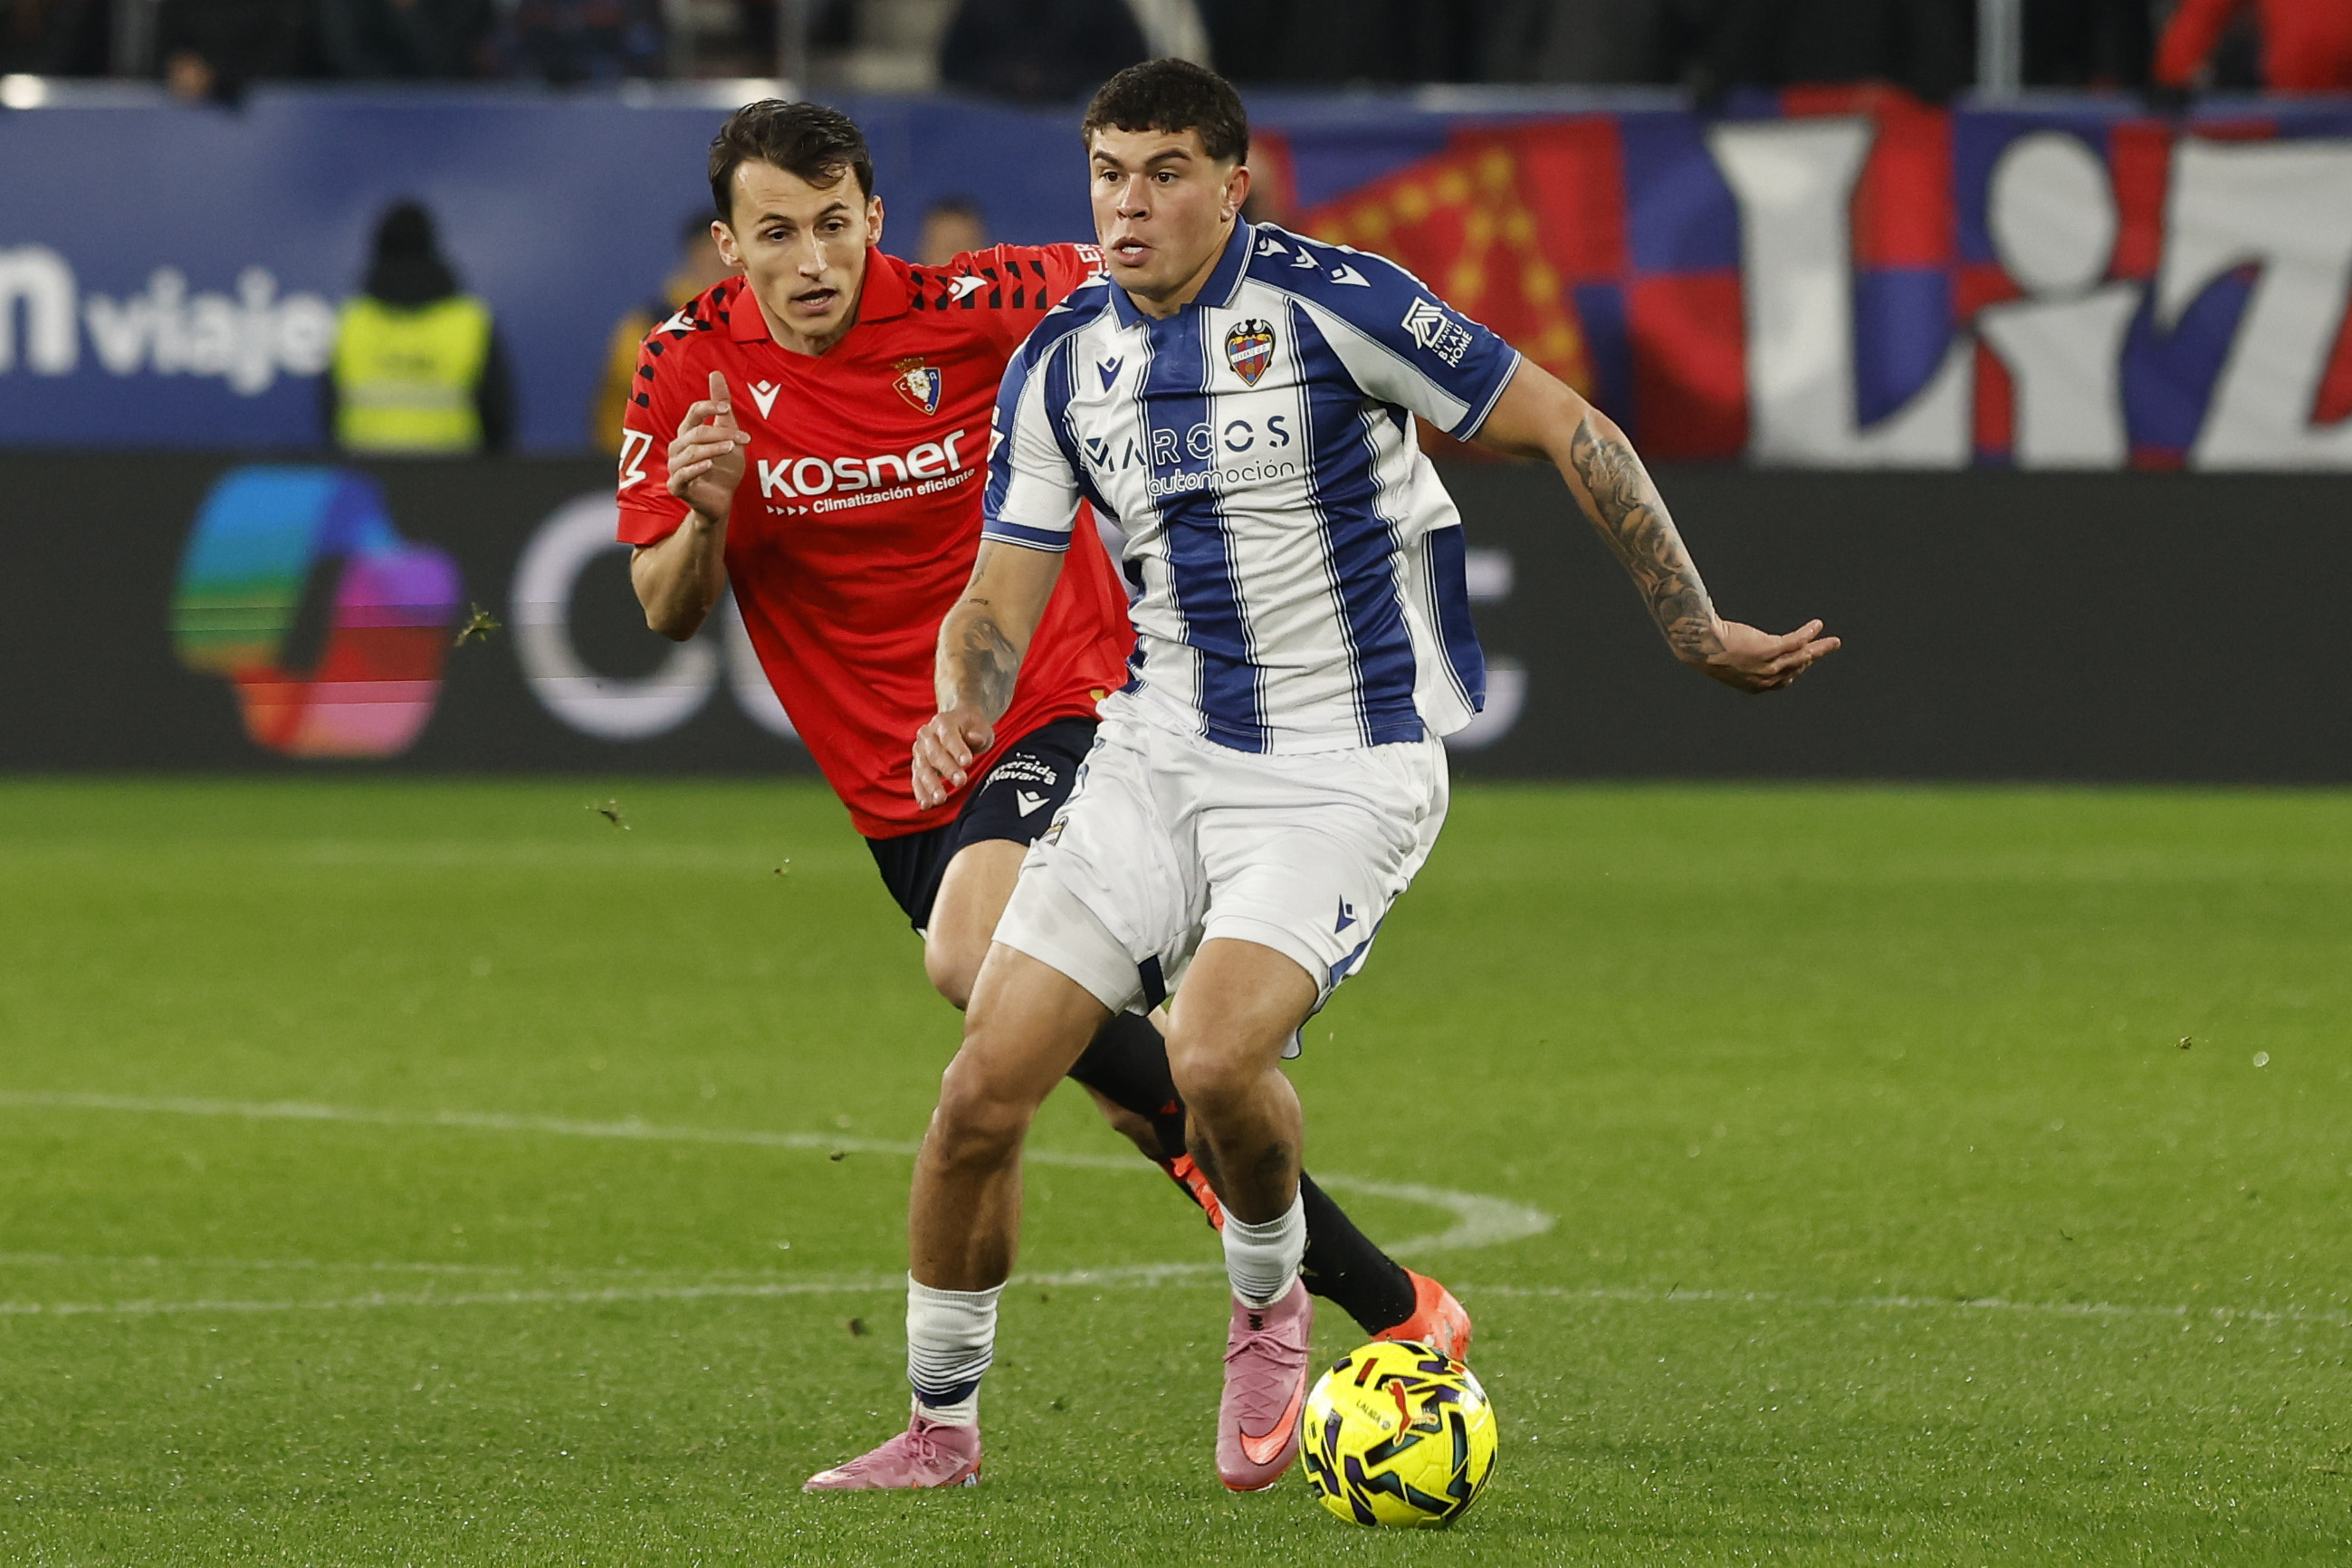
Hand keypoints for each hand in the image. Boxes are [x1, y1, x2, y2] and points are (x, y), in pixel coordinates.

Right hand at [666, 370, 750, 522]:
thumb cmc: (723, 469)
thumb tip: (716, 373)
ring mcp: (675, 467)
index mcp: (688, 433)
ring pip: (691, 452)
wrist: (721, 502)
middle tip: (745, 438)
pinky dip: (696, 468)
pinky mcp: (677, 486)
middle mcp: (677, 447)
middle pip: (696, 432)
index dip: (709, 407)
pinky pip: (683, 475)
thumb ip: (722, 408)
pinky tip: (710, 464)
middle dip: (722, 433)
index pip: (693, 413)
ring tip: (732, 447)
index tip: (727, 407)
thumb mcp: (728, 435)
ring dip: (713, 449)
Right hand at [912, 707, 995, 809]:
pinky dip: (921, 792)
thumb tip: (975, 738)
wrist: (957, 724)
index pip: (949, 736)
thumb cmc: (972, 728)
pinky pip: (916, 779)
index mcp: (943, 722)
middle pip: (934, 753)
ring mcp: (919, 749)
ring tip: (940, 799)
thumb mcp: (981, 727)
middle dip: (947, 769)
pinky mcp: (917, 764)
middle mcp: (927, 734)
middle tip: (961, 782)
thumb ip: (979, 734)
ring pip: (922, 768)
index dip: (957, 749)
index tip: (967, 762)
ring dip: (931, 785)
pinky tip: (926, 805)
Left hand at [1691, 618, 1839, 693]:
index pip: (1785, 679)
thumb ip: (1745, 661)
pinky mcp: (1768, 649)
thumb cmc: (1707, 648)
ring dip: (1819, 647)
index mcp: (1755, 686)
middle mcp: (1764, 679)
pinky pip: (1794, 642)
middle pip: (1797, 668)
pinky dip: (1808, 633)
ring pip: (1800, 656)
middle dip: (1815, 657)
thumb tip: (1749, 651)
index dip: (1798, 669)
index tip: (1806, 658)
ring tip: (1832, 640)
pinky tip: (1817, 625)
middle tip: (1828, 647)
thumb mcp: (1730, 660)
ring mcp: (1767, 665)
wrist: (1697, 643)